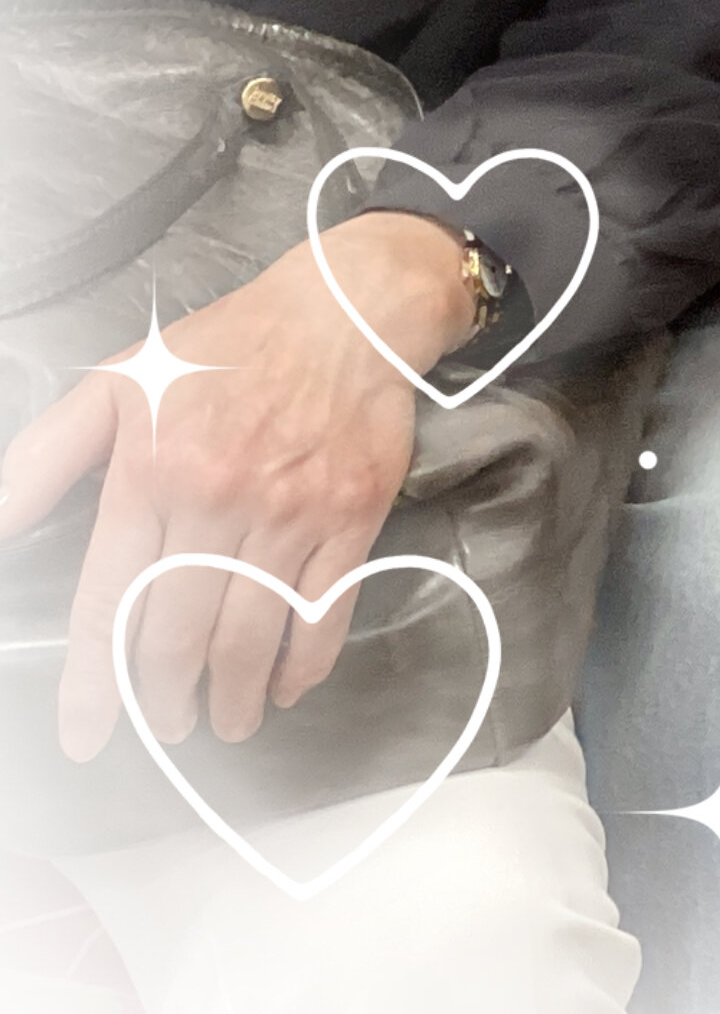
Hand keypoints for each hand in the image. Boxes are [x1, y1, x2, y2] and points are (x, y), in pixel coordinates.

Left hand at [0, 214, 470, 756]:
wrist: (350, 308)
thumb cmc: (233, 344)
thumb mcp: (118, 380)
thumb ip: (43, 458)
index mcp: (153, 470)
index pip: (110, 603)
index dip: (93, 683)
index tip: (87, 733)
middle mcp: (219, 497)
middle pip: (179, 636)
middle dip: (166, 699)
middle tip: (167, 721)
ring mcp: (291, 509)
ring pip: (249, 637)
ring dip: (233, 697)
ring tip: (225, 718)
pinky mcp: (353, 512)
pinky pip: (323, 609)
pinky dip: (303, 662)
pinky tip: (288, 682)